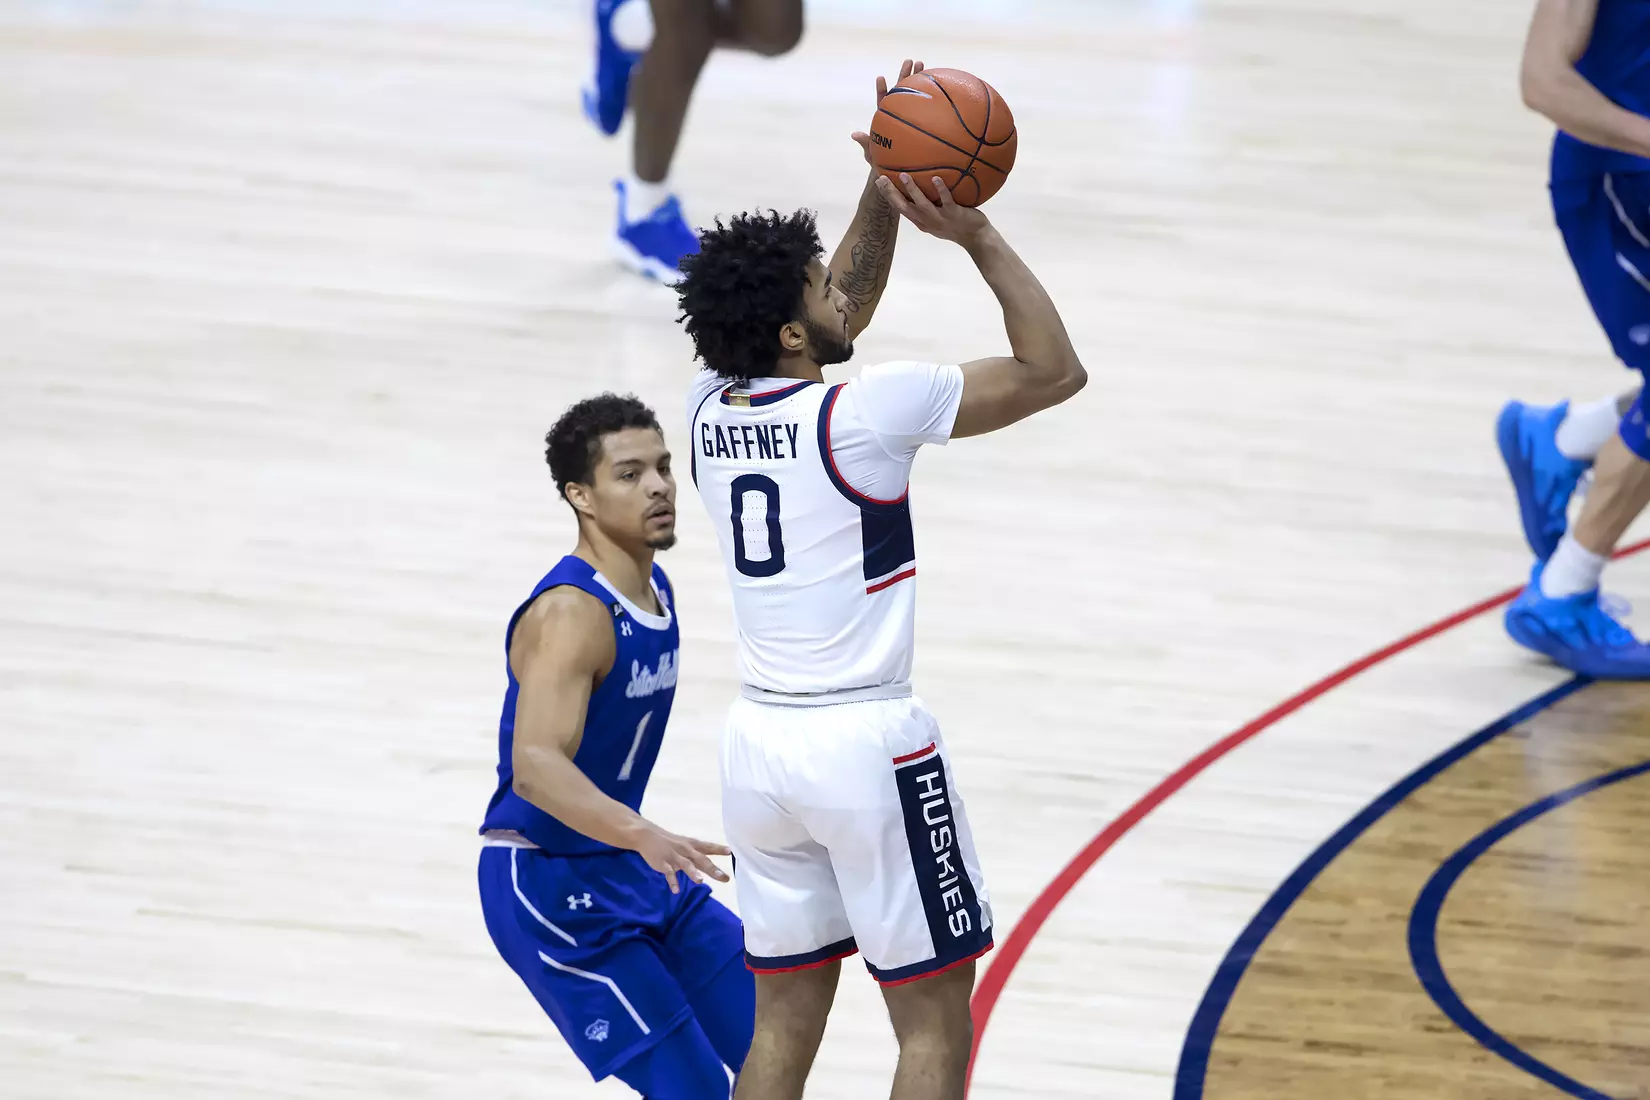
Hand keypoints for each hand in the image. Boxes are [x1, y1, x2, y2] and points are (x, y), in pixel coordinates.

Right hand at [633, 825, 730, 893]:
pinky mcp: (663, 863)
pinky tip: (676, 891)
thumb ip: (698, 856)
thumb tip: (713, 868)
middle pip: (701, 859)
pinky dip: (672, 881)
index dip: (719, 849)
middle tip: (724, 877)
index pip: (708, 847)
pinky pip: (668, 873)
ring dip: (693, 873)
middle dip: (712, 869)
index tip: (730, 852)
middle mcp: (685, 850)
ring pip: (685, 865)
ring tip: (700, 882)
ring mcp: (674, 856)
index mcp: (692, 845)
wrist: (647, 836)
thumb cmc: (671, 842)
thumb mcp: (686, 845)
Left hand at [851, 58, 923, 165]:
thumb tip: (855, 134)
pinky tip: (942, 88)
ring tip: (923, 63)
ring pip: (915, 93)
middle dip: (905, 74)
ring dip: (919, 78)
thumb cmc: (881, 159)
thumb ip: (865, 142)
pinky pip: (926, 107)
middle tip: (910, 61)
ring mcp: (910, 113)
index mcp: (885, 116)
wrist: (895, 165)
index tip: (880, 77)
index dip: (882, 89)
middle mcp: (898, 111)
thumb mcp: (872, 152)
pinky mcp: (920, 119)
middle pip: (901, 89)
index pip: (883, 100)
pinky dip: (933, 98)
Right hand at [876, 172, 990, 245]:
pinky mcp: (954, 213)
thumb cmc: (956, 226)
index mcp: (921, 222)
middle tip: (882, 179)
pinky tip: (936, 178)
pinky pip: (946, 200)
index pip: (901, 208)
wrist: (975, 238)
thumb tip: (918, 188)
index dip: (889, 196)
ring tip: (904, 175)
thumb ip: (926, 208)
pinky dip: (941, 190)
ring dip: (912, 190)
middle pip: (905, 207)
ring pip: (922, 204)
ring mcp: (940, 218)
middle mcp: (927, 221)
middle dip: (892, 194)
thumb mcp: (936, 220)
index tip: (878, 183)